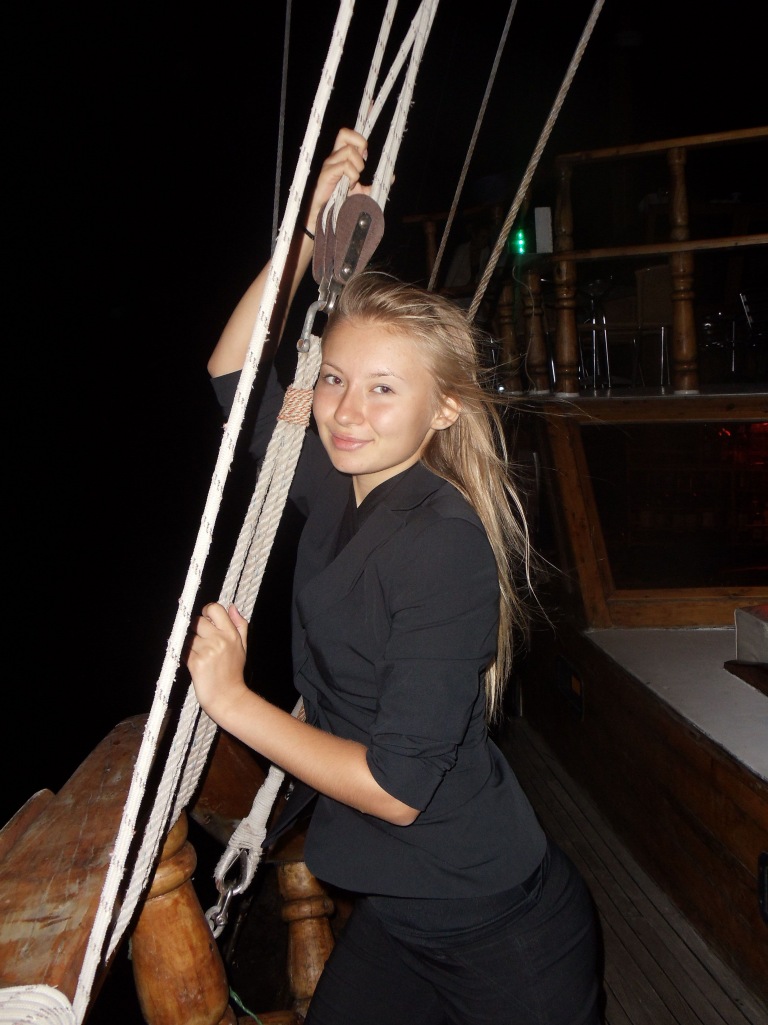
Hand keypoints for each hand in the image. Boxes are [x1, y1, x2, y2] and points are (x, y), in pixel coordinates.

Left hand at [185, 602, 248, 720]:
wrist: (227, 697)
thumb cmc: (234, 672)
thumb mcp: (242, 647)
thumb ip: (240, 625)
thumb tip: (232, 606)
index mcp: (231, 634)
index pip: (214, 608)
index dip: (207, 612)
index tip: (206, 620)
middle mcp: (219, 639)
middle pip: (197, 621)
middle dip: (196, 629)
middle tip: (202, 641)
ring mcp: (207, 650)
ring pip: (188, 636)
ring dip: (190, 644)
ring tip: (200, 655)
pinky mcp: (195, 661)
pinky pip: (183, 650)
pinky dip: (186, 655)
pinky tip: (195, 663)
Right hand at [307, 127, 369, 230]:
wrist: (326, 215)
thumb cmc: (341, 202)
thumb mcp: (362, 192)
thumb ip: (374, 184)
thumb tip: (391, 177)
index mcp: (341, 157)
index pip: (347, 134)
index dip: (359, 141)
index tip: (365, 156)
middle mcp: (334, 157)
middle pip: (344, 133)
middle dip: (359, 144)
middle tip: (361, 162)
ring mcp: (330, 165)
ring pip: (348, 151)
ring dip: (358, 166)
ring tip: (354, 180)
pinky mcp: (327, 174)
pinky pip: (345, 166)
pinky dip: (352, 175)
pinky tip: (350, 186)